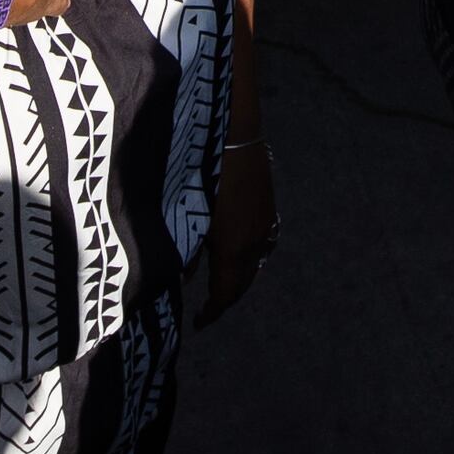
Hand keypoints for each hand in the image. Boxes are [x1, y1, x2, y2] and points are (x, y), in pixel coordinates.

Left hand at [200, 127, 278, 321]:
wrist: (233, 129)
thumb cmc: (201, 171)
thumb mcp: (188, 214)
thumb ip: (188, 249)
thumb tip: (186, 276)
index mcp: (234, 247)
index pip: (225, 293)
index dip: (212, 312)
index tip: (198, 323)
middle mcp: (254, 240)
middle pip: (243, 283)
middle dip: (226, 299)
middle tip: (208, 309)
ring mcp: (265, 222)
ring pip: (255, 264)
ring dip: (239, 278)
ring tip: (220, 284)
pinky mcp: (267, 206)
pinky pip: (262, 244)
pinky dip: (249, 258)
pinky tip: (239, 254)